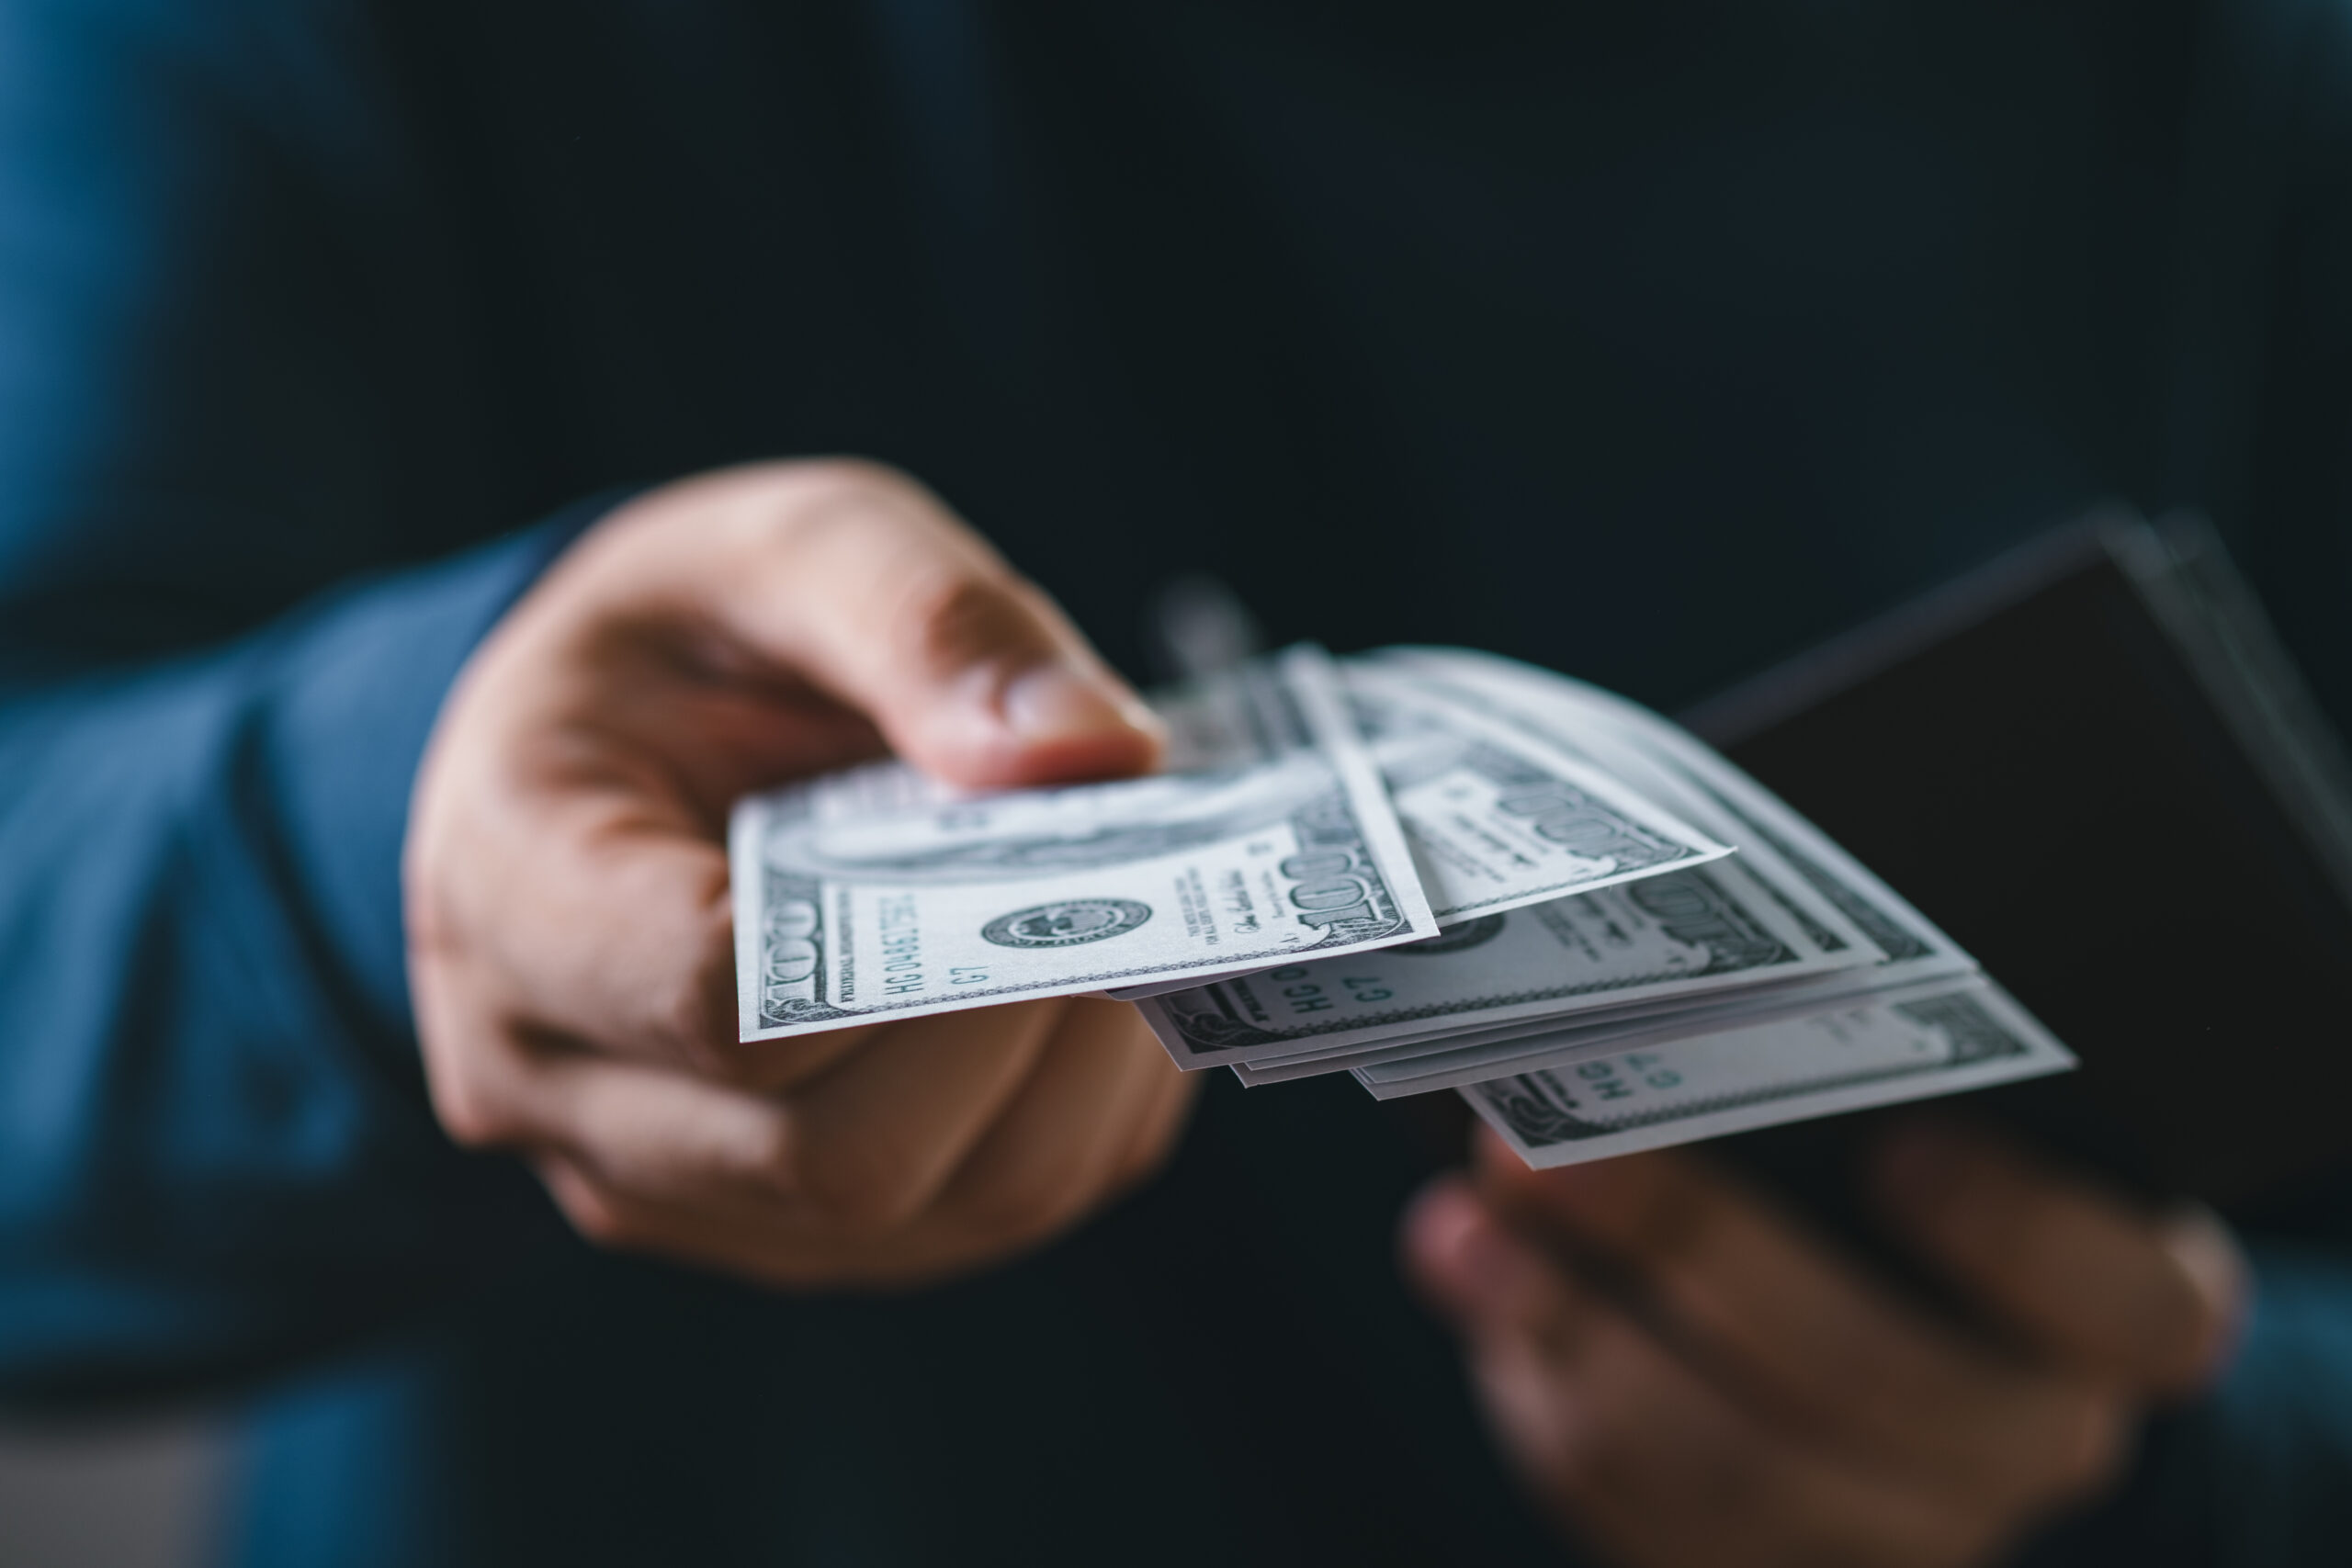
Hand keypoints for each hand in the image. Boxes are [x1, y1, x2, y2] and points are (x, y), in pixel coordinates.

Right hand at [405, 459, 1197, 1289]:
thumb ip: (926, 618)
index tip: (1048, 834)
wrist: (611, 741)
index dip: (920, 947)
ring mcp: (658, 1182)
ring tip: (1142, 928)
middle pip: (841, 1154)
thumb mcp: (787, 546)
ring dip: (1079, 1082)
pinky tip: (1102, 995)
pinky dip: (1076, 1119)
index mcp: (512, 887)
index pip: (721, 1000)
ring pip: (926, 1214)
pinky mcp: (766, 1227)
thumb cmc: (688, 639)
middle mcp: (550, 1081)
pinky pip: (967, 1225)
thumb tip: (1099, 750)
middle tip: (1142, 883)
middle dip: (1027, 1018)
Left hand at [1403, 1122, 2244, 1567]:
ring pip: (1735, 1468)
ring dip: (1574, 1327)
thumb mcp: (1926, 1111)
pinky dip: (1540, 1385)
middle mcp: (2030, 1438)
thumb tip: (1637, 1008)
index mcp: (2125, 1313)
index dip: (2021, 1237)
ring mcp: (1903, 1531)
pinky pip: (1642, 1512)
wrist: (1889, 1344)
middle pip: (1879, 1380)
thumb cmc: (1905, 1177)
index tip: (1903, 1148)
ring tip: (1471, 1221)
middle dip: (1694, 1248)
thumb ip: (1825, 1071)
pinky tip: (1477, 1277)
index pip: (2127, 1304)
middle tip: (1549, 1148)